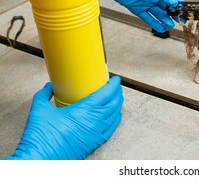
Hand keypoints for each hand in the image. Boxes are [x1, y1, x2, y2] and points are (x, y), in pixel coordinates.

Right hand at [5, 76, 122, 159]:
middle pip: (114, 102)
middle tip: (116, 86)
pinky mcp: (96, 143)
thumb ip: (44, 95)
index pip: (106, 93)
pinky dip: (116, 118)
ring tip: (116, 98)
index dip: (114, 85)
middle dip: (117, 92)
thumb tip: (48, 87)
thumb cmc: (42, 138)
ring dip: (118, 104)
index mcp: (84, 109)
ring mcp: (97, 132)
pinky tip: (114, 115)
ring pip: (115, 114)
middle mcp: (95, 120)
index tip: (115, 79)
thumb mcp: (39, 110)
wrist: (42, 160)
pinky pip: (112, 128)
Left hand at [83, 0, 183, 32]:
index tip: (185, 9)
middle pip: (165, 6)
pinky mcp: (135, 8)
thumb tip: (171, 0)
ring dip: (165, 19)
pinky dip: (154, 23)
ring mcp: (143, 2)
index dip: (178, 2)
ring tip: (171, 24)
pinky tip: (161, 28)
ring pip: (157, 13)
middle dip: (173, 13)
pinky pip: (146, 17)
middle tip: (181, 19)